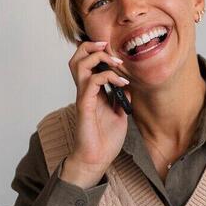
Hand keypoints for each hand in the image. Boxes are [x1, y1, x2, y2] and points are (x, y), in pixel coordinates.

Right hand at [60, 40, 130, 188]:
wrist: (97, 159)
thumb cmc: (105, 140)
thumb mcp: (119, 114)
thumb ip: (121, 99)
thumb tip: (129, 86)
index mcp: (92, 91)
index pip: (86, 62)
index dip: (96, 50)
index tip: (115, 51)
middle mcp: (84, 91)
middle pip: (77, 57)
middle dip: (92, 46)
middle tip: (109, 47)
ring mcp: (83, 97)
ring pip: (80, 65)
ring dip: (99, 57)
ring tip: (117, 63)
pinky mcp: (84, 106)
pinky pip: (91, 83)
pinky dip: (107, 77)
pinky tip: (122, 83)